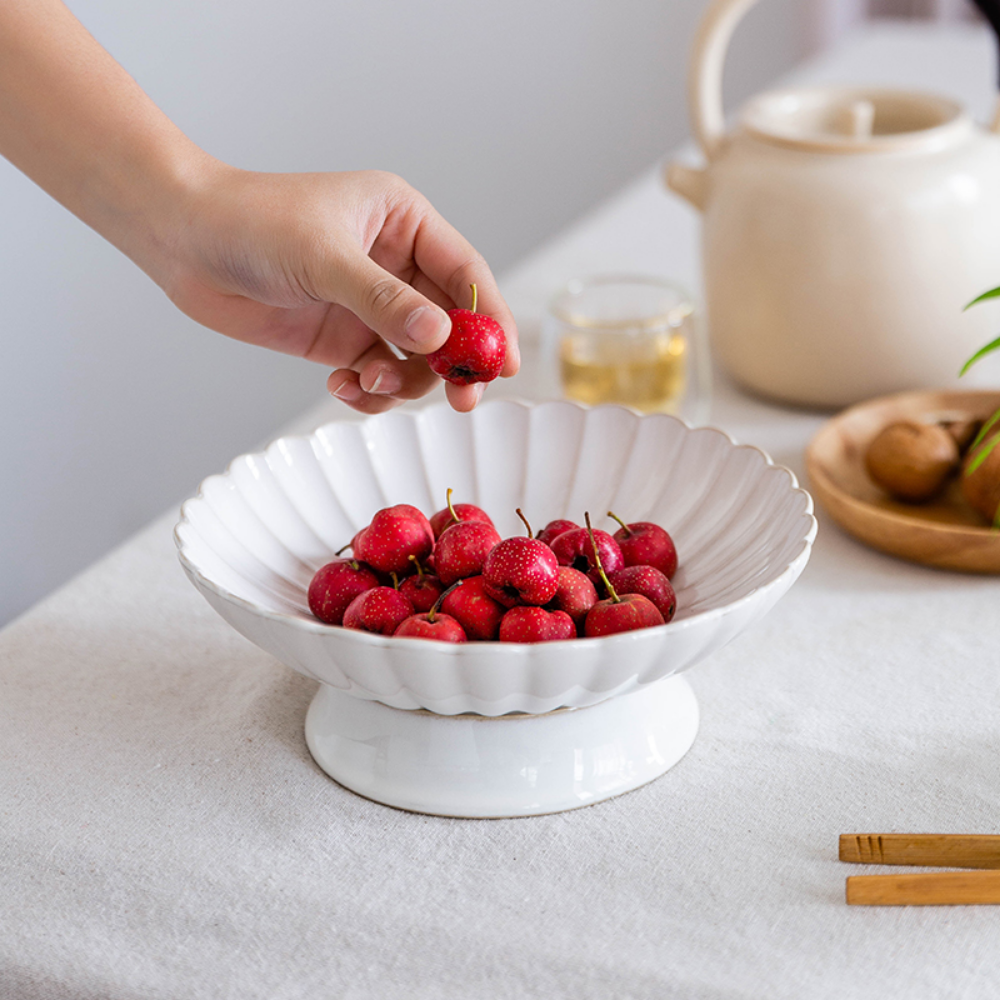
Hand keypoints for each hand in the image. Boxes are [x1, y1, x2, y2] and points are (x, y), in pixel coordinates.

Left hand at [161, 166, 519, 412]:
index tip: (505, 362)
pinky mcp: (343, 340)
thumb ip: (383, 301)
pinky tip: (343, 387)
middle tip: (463, 399)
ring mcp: (370, 306)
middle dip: (456, 364)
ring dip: (403, 382)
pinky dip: (370, 393)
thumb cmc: (252, 223)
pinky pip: (378, 377)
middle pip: (450, 325)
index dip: (492, 320)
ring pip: (417, 359)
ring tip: (367, 384)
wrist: (183, 241)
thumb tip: (441, 338)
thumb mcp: (324, 257)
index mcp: (405, 223)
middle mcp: (396, 266)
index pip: (467, 275)